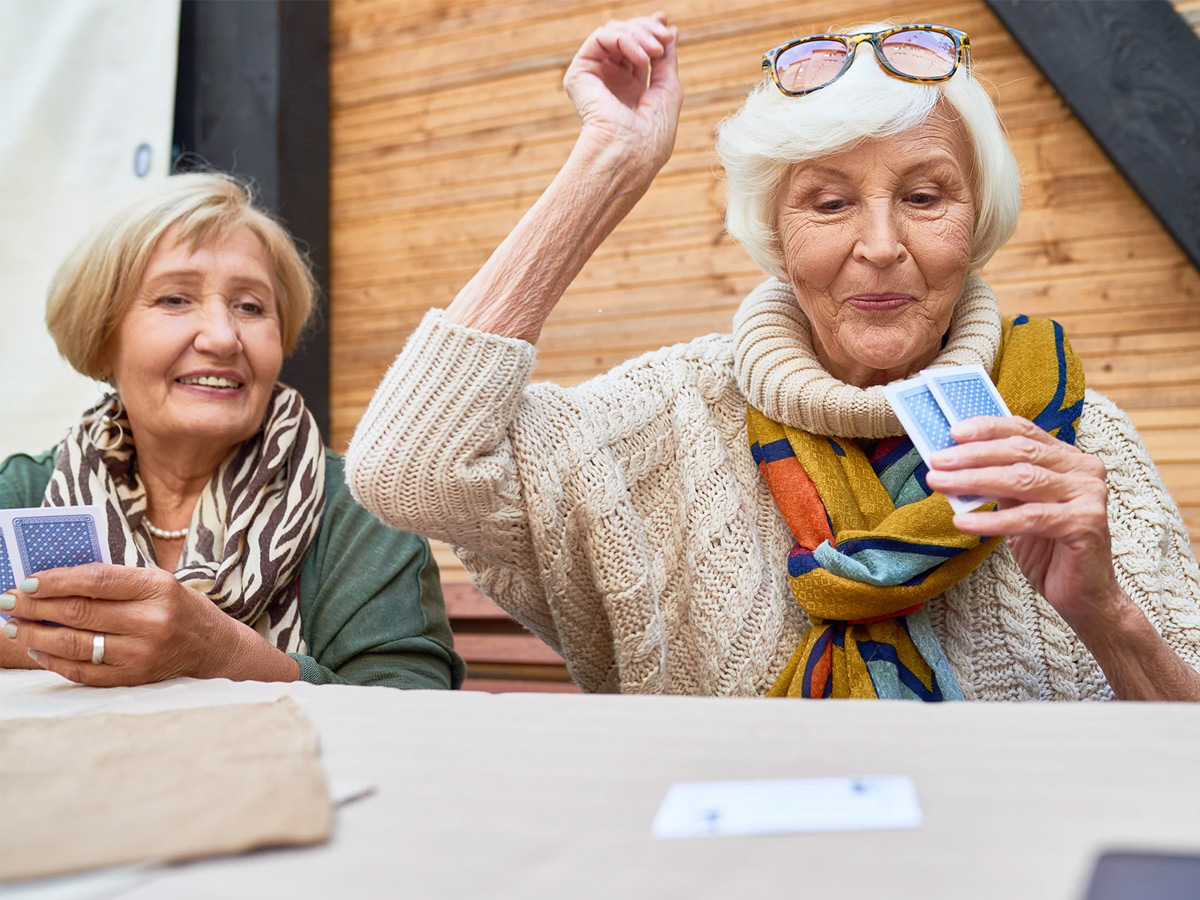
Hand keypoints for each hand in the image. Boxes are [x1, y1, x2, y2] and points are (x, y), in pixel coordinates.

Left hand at [1, 563, 249, 685]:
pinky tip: (37, 649)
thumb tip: (52, 581)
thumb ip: (112, 581)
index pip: (96, 580)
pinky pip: (82, 670)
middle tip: (7, 601)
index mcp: (159, 588)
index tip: (26, 580)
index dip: (56, 580)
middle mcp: (152, 622)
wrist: (214, 648)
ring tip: (14, 626)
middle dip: (34, 606)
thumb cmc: (180, 608)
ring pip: (74, 643)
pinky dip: (53, 660)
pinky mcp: (133, 678)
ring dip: (36, 634)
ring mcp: (142, 654)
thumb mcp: (157, 582)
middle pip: (79, 612)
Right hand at [564, 12, 681, 171]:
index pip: (638, 50)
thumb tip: (671, 30)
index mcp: (630, 89)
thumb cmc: (651, 137)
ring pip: (614, 32)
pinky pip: (601, 38)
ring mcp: (594, 77)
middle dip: (648, 30)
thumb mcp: (668, 90)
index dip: (651, 31)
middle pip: (627, 36)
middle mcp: (611, 81)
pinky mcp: (579, 74)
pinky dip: (624, 39)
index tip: (667, 26)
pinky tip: (642, 57)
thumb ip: (667, 60)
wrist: (628, 156)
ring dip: (639, 34)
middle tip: (664, 38)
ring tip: (655, 50)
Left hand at [925, 416, 1130, 633]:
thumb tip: (953, 463)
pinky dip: (992, 519)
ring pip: (1023, 479)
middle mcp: (1084, 471)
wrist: (1082, 593)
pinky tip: (963, 521)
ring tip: (940, 483)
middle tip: (937, 460)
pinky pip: (1029, 517)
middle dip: (973, 455)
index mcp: (1069, 459)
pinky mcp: (1086, 523)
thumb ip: (998, 481)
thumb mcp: (1018, 505)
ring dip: (974, 480)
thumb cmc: (1047, 548)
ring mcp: (1089, 495)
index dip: (988, 429)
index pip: (1025, 432)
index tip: (953, 432)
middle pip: (1021, 452)